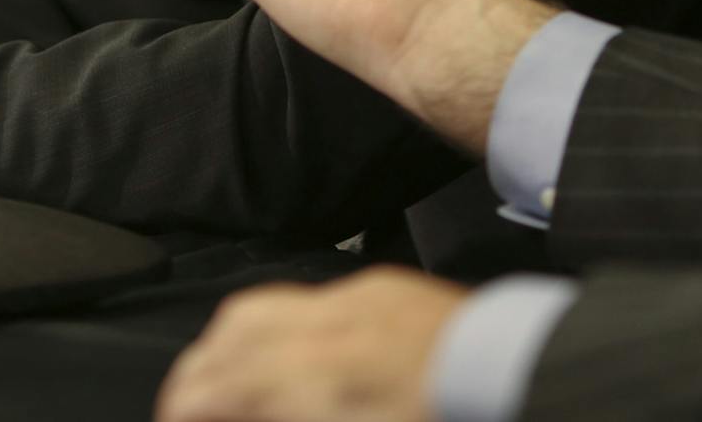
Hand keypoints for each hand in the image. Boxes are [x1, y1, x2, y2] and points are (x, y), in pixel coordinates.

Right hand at [157, 267, 466, 421]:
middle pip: (235, 338)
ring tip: (214, 379)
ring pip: (263, 310)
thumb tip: (242, 403)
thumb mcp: (364, 419)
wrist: (525, 372)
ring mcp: (359, 305)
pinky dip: (273, 325)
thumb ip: (296, 405)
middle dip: (197, 374)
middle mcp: (332, 331)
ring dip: (226, 343)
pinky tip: (276, 351)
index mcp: (325, 377)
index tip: (176, 419)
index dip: (193, 403)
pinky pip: (306, 301)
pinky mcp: (385, 293)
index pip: (230, 383)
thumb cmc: (458, 412)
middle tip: (182, 406)